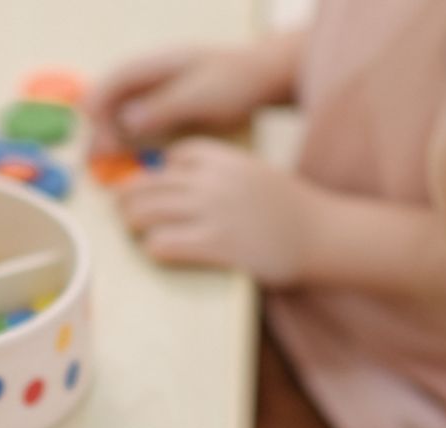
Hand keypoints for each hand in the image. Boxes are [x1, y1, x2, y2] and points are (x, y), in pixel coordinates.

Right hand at [86, 46, 265, 155]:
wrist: (265, 79)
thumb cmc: (236, 82)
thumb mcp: (200, 95)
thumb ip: (163, 107)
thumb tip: (126, 121)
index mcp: (159, 64)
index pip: (117, 79)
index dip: (99, 102)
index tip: (91, 128)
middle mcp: (153, 77)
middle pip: (114, 97)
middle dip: (100, 124)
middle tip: (94, 155)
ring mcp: (160, 92)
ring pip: (123, 112)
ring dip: (111, 133)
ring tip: (102, 159)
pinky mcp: (168, 110)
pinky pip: (139, 123)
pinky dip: (128, 138)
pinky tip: (124, 156)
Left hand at [115, 139, 327, 284]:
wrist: (322, 234)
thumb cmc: (289, 210)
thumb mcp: (254, 175)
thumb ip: (221, 174)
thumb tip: (183, 183)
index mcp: (224, 159)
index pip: (173, 157)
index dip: (155, 172)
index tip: (151, 188)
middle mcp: (213, 180)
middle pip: (148, 183)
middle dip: (128, 199)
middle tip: (123, 213)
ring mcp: (212, 212)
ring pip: (146, 212)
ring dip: (133, 223)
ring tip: (134, 232)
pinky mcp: (215, 244)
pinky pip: (163, 243)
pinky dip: (153, 247)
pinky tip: (157, 251)